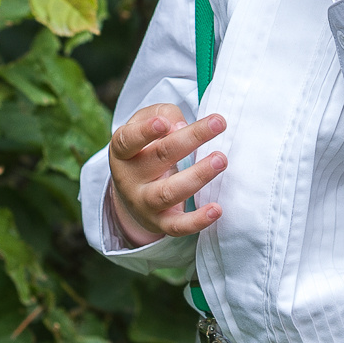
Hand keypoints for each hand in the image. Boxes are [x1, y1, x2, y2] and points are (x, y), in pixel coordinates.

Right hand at [107, 103, 226, 244]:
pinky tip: (216, 209)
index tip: (165, 123)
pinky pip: (177, 226)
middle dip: (190, 139)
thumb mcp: (149, 124)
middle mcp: (129, 179)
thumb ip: (165, 116)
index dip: (144, 132)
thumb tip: (181, 127)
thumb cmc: (147, 148)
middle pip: (159, 157)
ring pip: (168, 192)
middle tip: (219, 123)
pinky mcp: (160, 223)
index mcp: (123, 152)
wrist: (134, 191)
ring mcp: (143, 203)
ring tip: (221, 160)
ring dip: (197, 176)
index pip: (128, 141)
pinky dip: (197, 221)